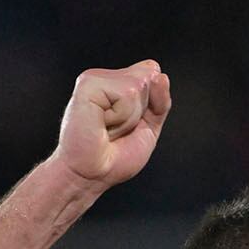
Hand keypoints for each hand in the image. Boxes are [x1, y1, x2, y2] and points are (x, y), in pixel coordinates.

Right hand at [53, 61, 171, 188]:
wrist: (91, 175)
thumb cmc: (115, 156)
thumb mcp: (149, 127)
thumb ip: (160, 101)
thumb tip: (160, 75)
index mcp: (117, 83)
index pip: (154, 73)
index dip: (153, 104)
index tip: (130, 125)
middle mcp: (105, 78)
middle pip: (149, 77)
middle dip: (141, 111)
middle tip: (116, 129)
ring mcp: (95, 79)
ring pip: (138, 86)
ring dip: (129, 117)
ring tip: (108, 129)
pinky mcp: (88, 84)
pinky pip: (126, 93)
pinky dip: (121, 116)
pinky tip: (101, 124)